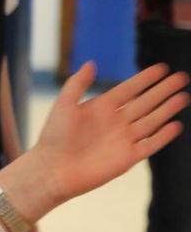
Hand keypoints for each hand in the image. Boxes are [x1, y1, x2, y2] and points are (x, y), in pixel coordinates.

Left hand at [0, 62, 188, 221]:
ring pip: (152, 120)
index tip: (162, 67)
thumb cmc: (54, 137)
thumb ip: (77, 84)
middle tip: (181, 77)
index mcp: (101, 107)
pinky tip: (176, 125)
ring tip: (183, 96)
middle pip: (145, 102)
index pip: (129, 89)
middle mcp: (115, 121)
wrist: (53, 169)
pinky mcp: (128, 157)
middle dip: (163, 90)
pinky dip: (164, 136)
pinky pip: (150, 144)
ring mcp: (123, 139)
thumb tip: (91, 63)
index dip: (145, 79)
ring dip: (167, 109)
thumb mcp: (64, 105)